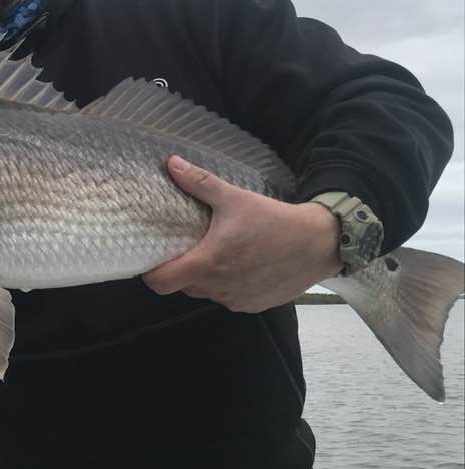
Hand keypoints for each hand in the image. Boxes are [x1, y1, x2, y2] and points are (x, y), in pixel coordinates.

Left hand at [141, 155, 341, 312]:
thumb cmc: (273, 221)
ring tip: (215, 253)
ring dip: (205, 277)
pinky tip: (240, 265)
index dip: (151, 273)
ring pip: (205, 292)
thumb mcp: (234, 198)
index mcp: (206, 264)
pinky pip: (228, 297)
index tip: (153, 258)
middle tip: (187, 247)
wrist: (318, 244)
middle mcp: (217, 288)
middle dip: (180, 269)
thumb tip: (172, 163)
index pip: (161, 283)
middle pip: (182, 286)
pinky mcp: (254, 305)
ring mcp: (236, 300)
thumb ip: (199, 182)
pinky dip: (227, 285)